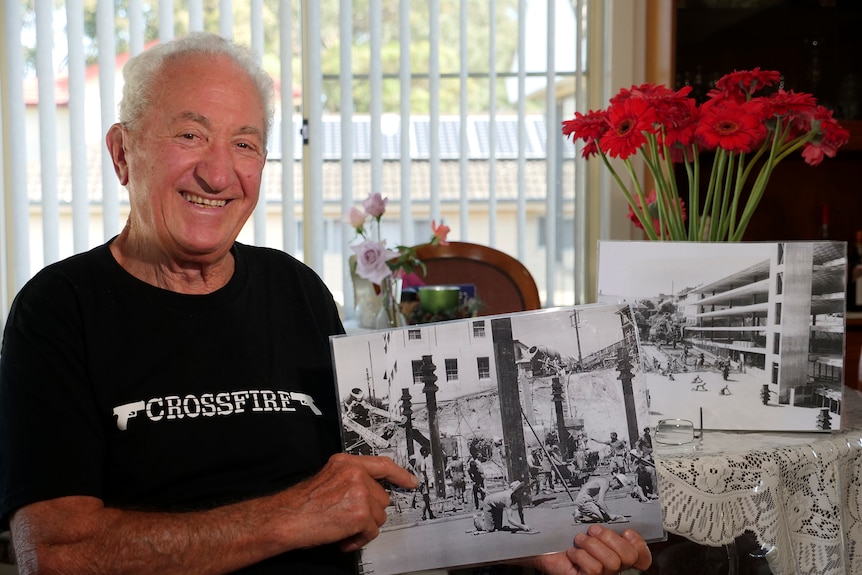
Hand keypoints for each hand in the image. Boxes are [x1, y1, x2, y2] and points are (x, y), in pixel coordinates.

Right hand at [273, 453, 416, 552]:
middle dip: (368, 512)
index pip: (382, 464)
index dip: (399, 474)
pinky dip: (359, 540)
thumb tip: (369, 491)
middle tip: (348, 518)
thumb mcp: (327, 478)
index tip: (410, 481)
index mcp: (346, 463)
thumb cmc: (301, 504)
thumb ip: (349, 478)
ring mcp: (360, 492)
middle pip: (381, 497)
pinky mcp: (361, 513)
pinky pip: (372, 531)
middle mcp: (355, 474)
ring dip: (364, 526)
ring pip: (379, 515)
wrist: (286, 519)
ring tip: (343, 528)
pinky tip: (344, 538)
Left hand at [519, 525, 650, 574]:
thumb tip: (619, 521)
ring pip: (611, 562)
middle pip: (628, 556)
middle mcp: (612, 568)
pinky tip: (572, 552)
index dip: (639, 544)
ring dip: (592, 545)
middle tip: (593, 530)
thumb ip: (606, 527)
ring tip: (579, 540)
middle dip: (610, 538)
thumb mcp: (588, 529)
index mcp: (616, 553)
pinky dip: (580, 555)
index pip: (641, 556)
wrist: (542, 546)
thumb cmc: (564, 537)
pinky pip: (594, 569)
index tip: (626, 531)